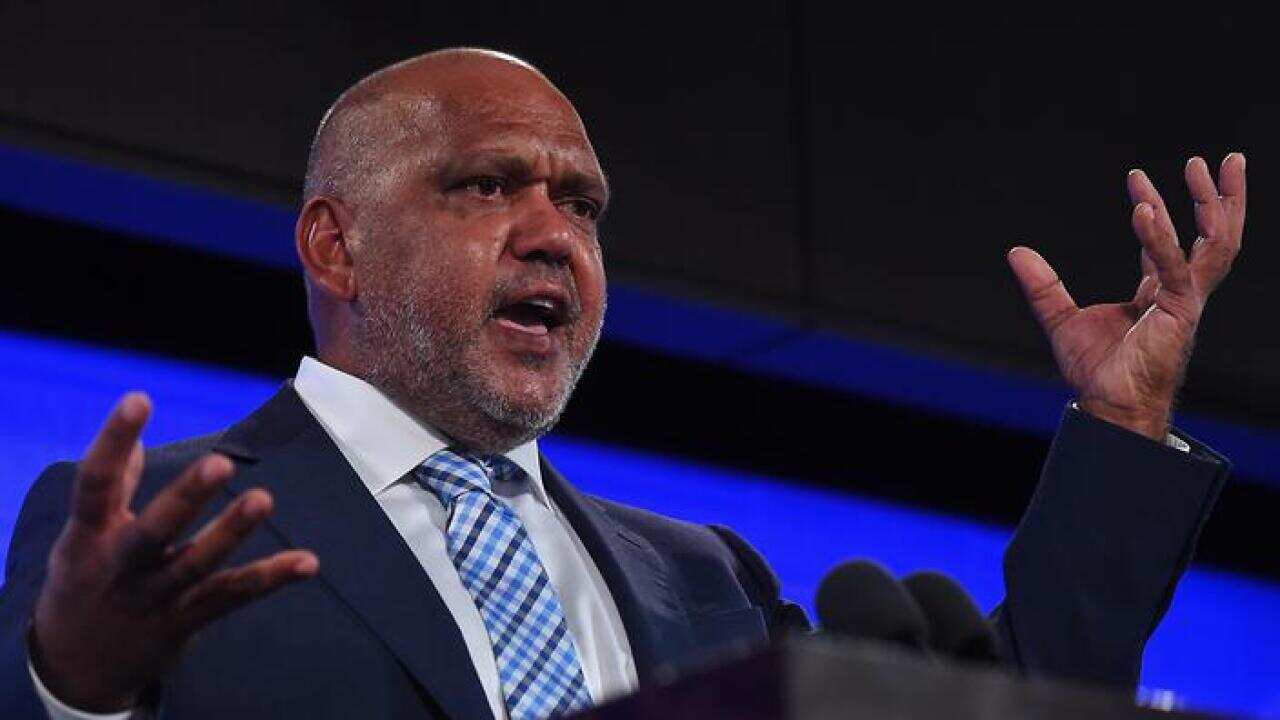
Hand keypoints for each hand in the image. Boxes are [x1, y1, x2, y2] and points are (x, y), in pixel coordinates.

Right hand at [30, 393, 318, 711]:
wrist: (74, 667)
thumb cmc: (85, 582)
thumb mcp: (83, 535)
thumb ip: (112, 488)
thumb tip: (130, 441)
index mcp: (88, 536)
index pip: (96, 484)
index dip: (114, 440)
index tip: (139, 399)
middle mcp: (120, 568)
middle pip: (153, 531)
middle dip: (185, 498)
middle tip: (220, 462)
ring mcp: (154, 599)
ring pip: (196, 566)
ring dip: (231, 533)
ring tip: (263, 499)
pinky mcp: (185, 622)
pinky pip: (232, 597)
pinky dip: (271, 578)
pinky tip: (309, 562)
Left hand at [1007, 154, 1245, 439]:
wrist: (1108, 404)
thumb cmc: (1095, 371)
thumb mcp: (1060, 318)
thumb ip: (1042, 285)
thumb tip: (1016, 252)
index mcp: (1160, 296)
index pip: (1166, 243)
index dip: (1156, 210)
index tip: (1135, 177)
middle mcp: (1181, 294)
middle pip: (1215, 238)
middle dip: (1220, 198)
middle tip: (1219, 160)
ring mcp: (1187, 302)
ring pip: (1217, 245)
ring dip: (1217, 204)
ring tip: (1209, 166)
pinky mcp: (1181, 312)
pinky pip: (1176, 266)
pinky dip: (1159, 237)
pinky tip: (1143, 208)